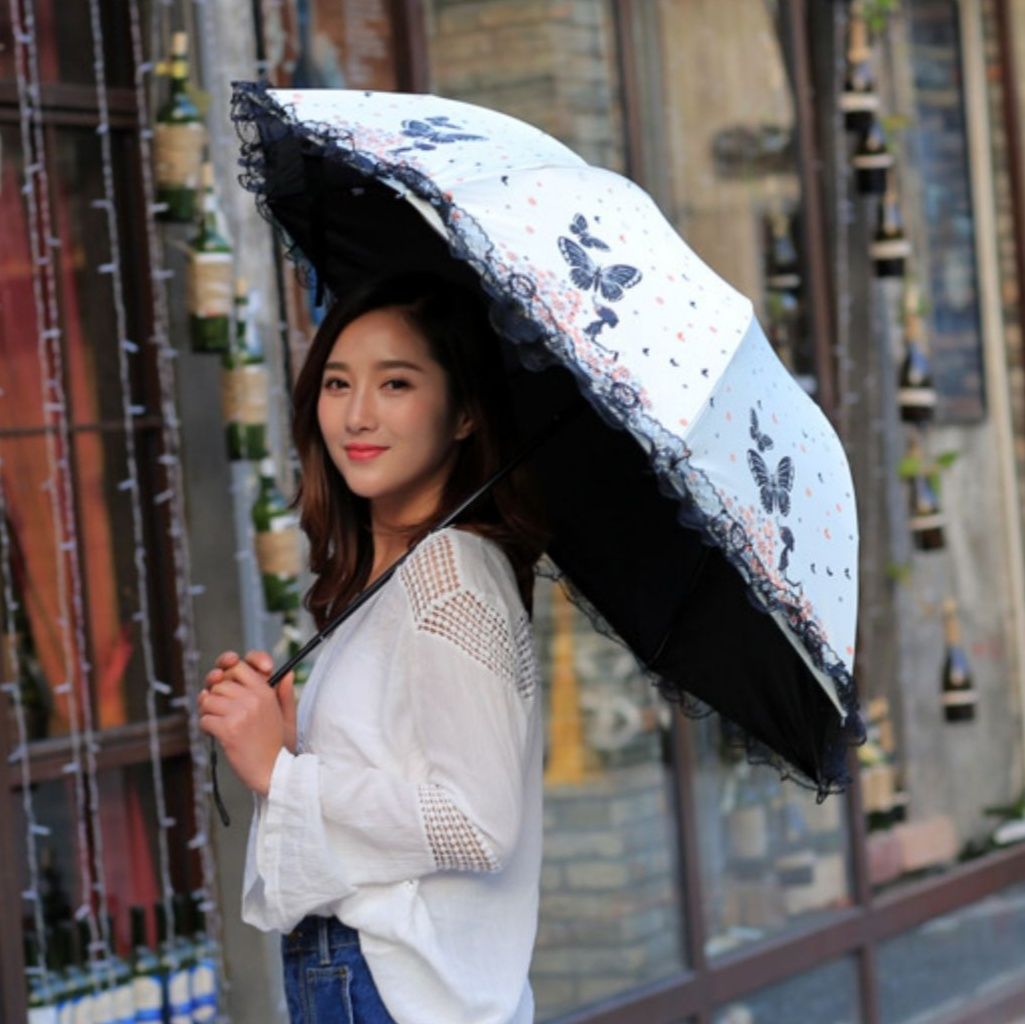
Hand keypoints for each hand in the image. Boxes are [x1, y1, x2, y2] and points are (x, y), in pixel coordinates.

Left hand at [198, 650, 292, 795]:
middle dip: (216, 696)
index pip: (239, 667)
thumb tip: (287, 673)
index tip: (226, 682)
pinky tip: (217, 735)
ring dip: (208, 712)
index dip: (228, 673)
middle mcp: (254, 698)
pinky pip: (204, 719)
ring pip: (208, 700)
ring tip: (219, 723)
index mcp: (267, 692)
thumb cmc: (280, 747)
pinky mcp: (228, 730)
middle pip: (220, 683)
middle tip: (220, 709)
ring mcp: (240, 713)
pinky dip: (206, 727)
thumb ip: (285, 693)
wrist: (275, 773)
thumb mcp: (288, 716)